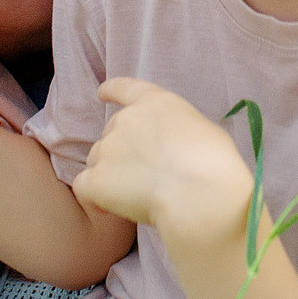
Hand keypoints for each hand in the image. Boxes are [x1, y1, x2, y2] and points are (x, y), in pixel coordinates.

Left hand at [71, 78, 254, 247]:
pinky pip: (84, 187)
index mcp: (156, 103)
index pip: (126, 88)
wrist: (199, 193)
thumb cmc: (214, 163)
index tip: (102, 92)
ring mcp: (109, 148)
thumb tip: (174, 148)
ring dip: (108, 175)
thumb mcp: (204, 131)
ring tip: (132, 196)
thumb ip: (179, 132)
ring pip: (97, 160)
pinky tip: (105, 210)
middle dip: (121, 152)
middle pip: (111, 134)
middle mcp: (126, 120)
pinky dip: (92, 198)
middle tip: (143, 176)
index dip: (111, 90)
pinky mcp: (97, 179)